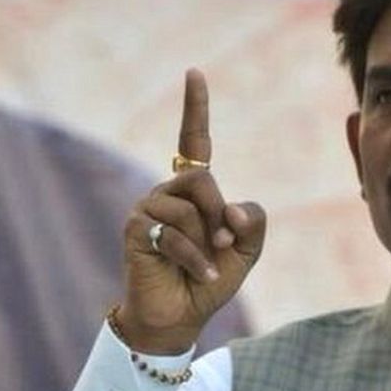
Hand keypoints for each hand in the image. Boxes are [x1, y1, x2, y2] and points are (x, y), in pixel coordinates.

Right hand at [119, 69, 265, 354]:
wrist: (180, 317)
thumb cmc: (210, 279)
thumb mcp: (246, 250)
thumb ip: (253, 222)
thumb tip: (232, 209)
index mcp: (193, 191)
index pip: (194, 143)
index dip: (195, 109)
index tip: (194, 73)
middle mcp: (167, 192)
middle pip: (203, 179)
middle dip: (219, 215)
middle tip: (221, 245)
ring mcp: (148, 208)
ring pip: (191, 208)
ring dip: (207, 242)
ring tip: (202, 263)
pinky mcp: (137, 229)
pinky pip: (176, 233)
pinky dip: (196, 258)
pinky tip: (200, 274)